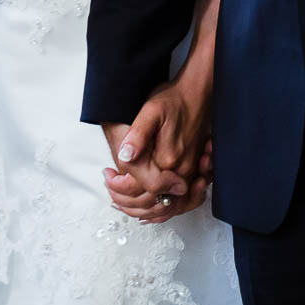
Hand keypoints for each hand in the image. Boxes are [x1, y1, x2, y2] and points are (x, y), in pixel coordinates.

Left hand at [101, 101, 200, 224]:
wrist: (197, 94)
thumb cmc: (174, 100)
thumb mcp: (151, 111)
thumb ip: (138, 136)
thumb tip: (124, 156)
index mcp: (168, 159)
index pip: (141, 187)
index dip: (120, 186)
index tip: (107, 175)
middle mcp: (181, 171)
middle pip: (153, 202)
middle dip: (127, 200)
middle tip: (109, 185)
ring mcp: (189, 173)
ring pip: (167, 207)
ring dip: (142, 209)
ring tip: (121, 200)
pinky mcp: (193, 172)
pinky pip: (180, 202)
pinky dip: (163, 210)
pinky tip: (148, 208)